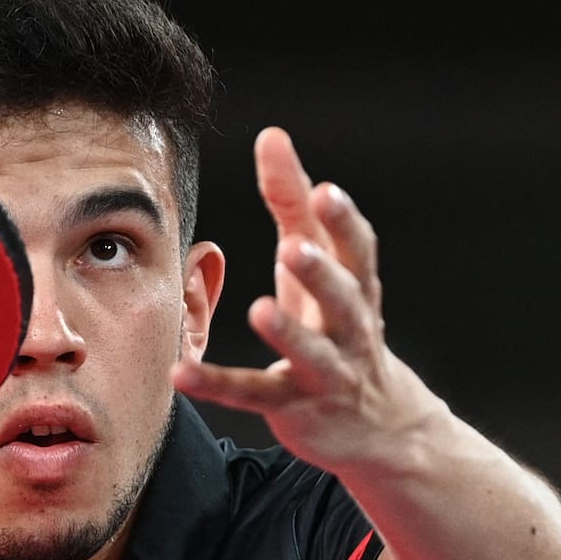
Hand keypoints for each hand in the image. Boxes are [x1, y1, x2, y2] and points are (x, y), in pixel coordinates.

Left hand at [173, 127, 439, 471]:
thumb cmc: (337, 321)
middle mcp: (351, 329)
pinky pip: (254, 394)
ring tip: (260, 310)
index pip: (356, 250)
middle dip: (321, 273)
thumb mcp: (319, 261)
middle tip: (297, 247)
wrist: (379, 425)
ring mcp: (328, 373)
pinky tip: (180, 372)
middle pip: (344, 299)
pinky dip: (217, 384)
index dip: (342, 221)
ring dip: (288, 333)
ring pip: (312, 352)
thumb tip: (271, 135)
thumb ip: (293, 201)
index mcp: (356, 287)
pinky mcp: (295, 407)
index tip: (322, 190)